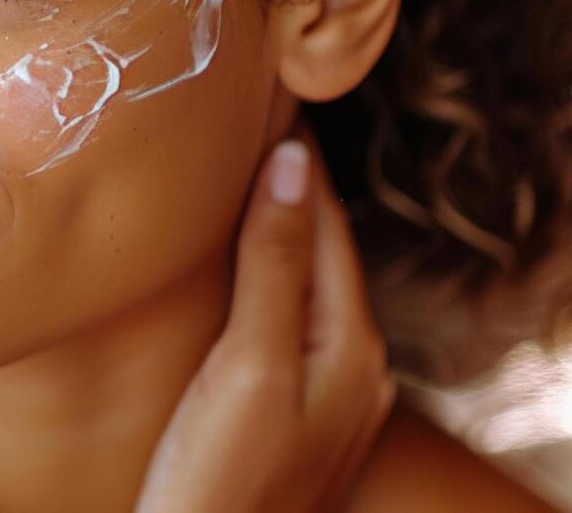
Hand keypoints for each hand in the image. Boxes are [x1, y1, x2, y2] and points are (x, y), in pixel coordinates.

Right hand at [137, 137, 395, 512]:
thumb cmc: (220, 479)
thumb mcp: (250, 362)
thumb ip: (274, 264)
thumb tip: (291, 163)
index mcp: (352, 346)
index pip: (326, 222)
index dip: (296, 160)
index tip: (266, 97)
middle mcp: (352, 367)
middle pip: (320, 250)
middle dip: (288, 187)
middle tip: (247, 120)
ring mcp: (322, 395)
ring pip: (301, 284)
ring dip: (274, 229)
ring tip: (234, 174)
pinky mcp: (285, 413)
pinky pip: (282, 319)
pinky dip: (261, 275)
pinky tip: (230, 268)